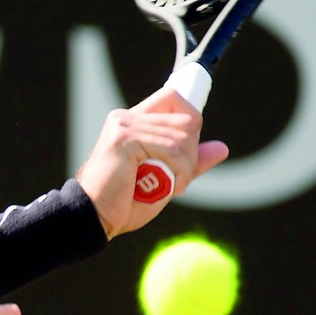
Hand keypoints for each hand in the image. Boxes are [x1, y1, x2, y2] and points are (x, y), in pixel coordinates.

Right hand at [76, 87, 228, 238]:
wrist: (94, 217)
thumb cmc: (123, 202)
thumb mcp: (164, 179)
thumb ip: (190, 161)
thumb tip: (221, 148)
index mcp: (132, 122)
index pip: (172, 97)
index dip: (190, 118)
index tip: (190, 153)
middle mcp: (126, 117)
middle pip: (185, 118)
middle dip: (192, 152)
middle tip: (180, 179)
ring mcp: (124, 126)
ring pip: (182, 136)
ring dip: (186, 167)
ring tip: (174, 186)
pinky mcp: (124, 139)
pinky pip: (171, 150)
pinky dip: (180, 172)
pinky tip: (171, 188)